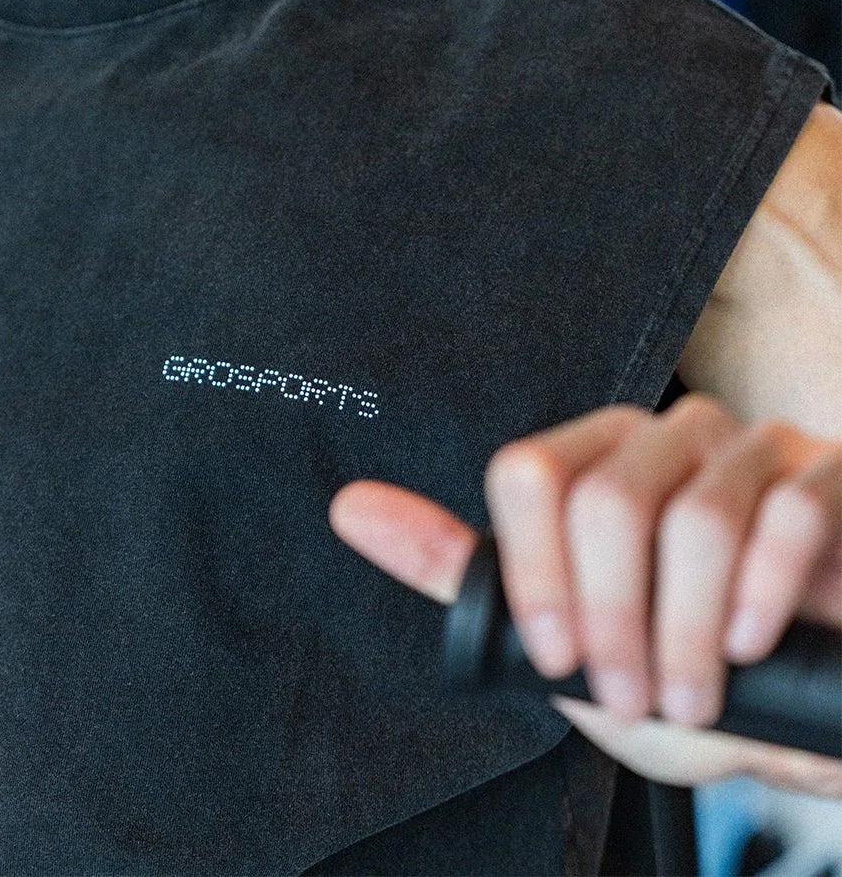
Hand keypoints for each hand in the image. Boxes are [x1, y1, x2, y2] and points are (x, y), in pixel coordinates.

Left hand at [328, 392, 841, 795]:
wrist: (801, 708)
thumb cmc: (676, 668)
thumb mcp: (560, 637)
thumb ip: (461, 572)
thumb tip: (350, 507)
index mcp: (593, 458)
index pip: (529, 473)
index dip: (536, 574)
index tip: (558, 655)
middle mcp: (665, 436)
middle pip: (606, 500)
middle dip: (613, 621)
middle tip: (634, 695)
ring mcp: (749, 447)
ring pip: (695, 517)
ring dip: (685, 632)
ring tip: (692, 692)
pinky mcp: (825, 473)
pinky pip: (787, 514)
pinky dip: (764, 593)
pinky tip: (749, 641)